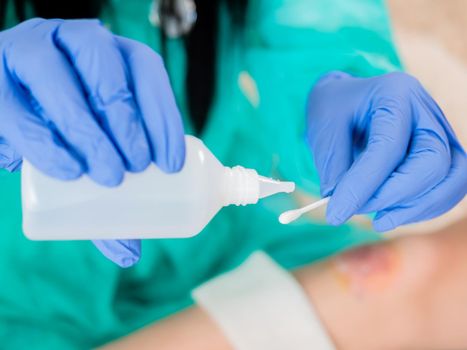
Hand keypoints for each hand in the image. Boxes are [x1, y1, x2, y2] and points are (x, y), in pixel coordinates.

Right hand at [0, 19, 185, 265]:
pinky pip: (12, 104)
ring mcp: (30, 51)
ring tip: (104, 175)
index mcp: (112, 55)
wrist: (8, 108)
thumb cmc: (65, 132)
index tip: (170, 162)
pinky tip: (63, 169)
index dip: (163, 115)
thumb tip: (129, 253)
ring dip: (84, 129)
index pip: (145, 72)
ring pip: (57, 77)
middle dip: (124, 123)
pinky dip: (40, 140)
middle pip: (105, 72)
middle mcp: (73, 43)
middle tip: (132, 170)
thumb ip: (112, 195)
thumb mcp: (95, 152)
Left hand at [306, 71, 465, 230]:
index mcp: (394, 93)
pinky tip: (393, 214)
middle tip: (357, 211)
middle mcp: (425, 110)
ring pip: (451, 177)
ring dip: (416, 208)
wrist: (350, 100)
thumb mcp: (323, 128)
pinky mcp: (445, 153)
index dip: (363, 184)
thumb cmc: (336, 109)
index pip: (387, 146)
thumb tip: (342, 207)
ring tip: (378, 220)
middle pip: (432, 161)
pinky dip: (425, 207)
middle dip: (394, 196)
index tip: (336, 213)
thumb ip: (332, 166)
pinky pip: (450, 186)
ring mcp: (441, 131)